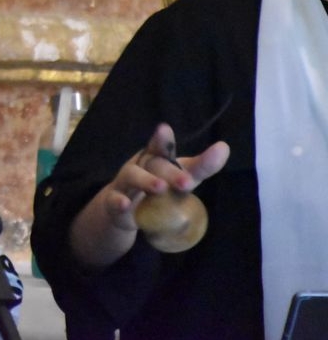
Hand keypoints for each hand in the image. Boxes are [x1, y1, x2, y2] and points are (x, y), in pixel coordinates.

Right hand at [101, 123, 228, 232]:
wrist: (126, 209)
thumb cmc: (160, 188)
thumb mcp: (181, 177)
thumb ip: (202, 166)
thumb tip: (224, 147)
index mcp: (157, 158)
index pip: (161, 147)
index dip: (162, 140)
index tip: (164, 129)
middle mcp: (140, 165)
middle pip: (154, 164)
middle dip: (170, 172)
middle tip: (187, 183)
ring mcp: (125, 182)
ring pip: (132, 176)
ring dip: (145, 181)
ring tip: (160, 187)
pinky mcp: (114, 200)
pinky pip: (114, 199)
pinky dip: (119, 201)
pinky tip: (126, 204)